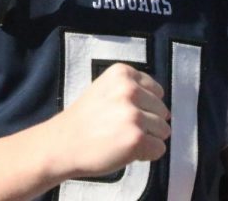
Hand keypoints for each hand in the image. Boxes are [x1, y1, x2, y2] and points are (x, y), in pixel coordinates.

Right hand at [40, 62, 169, 180]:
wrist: (62, 144)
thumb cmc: (85, 120)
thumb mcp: (106, 89)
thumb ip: (133, 90)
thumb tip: (166, 111)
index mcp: (122, 73)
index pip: (157, 91)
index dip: (143, 106)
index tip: (123, 113)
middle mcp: (129, 89)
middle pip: (162, 111)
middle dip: (147, 123)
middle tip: (120, 129)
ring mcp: (134, 114)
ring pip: (163, 130)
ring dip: (147, 139)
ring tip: (121, 139)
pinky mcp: (137, 138)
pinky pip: (159, 149)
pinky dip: (146, 154)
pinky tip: (124, 151)